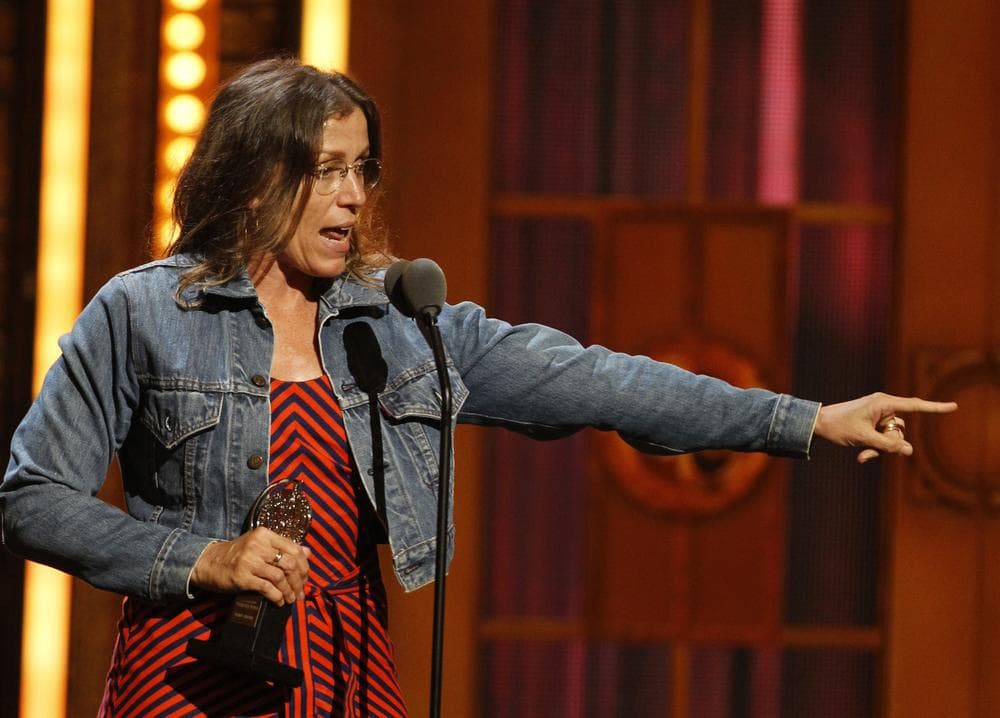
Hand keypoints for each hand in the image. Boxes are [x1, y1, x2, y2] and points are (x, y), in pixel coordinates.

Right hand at [190, 527, 310, 605]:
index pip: (294, 549)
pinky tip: (278, 601)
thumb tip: (308, 552)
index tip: (305, 578)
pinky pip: (267, 588)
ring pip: (280, 577)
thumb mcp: (259, 545)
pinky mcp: (242, 577)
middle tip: (300, 592)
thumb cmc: (237, 554)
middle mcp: (258, 545)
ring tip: (290, 599)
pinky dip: (277, 597)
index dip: (304, 566)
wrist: (207, 562)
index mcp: (265, 534)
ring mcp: (249, 560)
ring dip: (289, 591)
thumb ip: (282, 547)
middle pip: (290, 563)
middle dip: (299, 581)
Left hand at [813, 392, 956, 463]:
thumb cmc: (838, 426)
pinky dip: (874, 449)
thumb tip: (909, 450)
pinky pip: (883, 440)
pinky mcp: (873, 424)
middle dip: (890, 444)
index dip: (935, 408)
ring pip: (893, 437)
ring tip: (862, 453)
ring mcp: (878, 416)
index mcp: (883, 402)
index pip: (915, 406)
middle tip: (870, 448)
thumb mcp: (864, 438)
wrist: (817, 424)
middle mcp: (884, 407)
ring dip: (880, 449)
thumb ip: (888, 445)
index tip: (954, 406)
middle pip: (901, 430)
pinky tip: (860, 456)